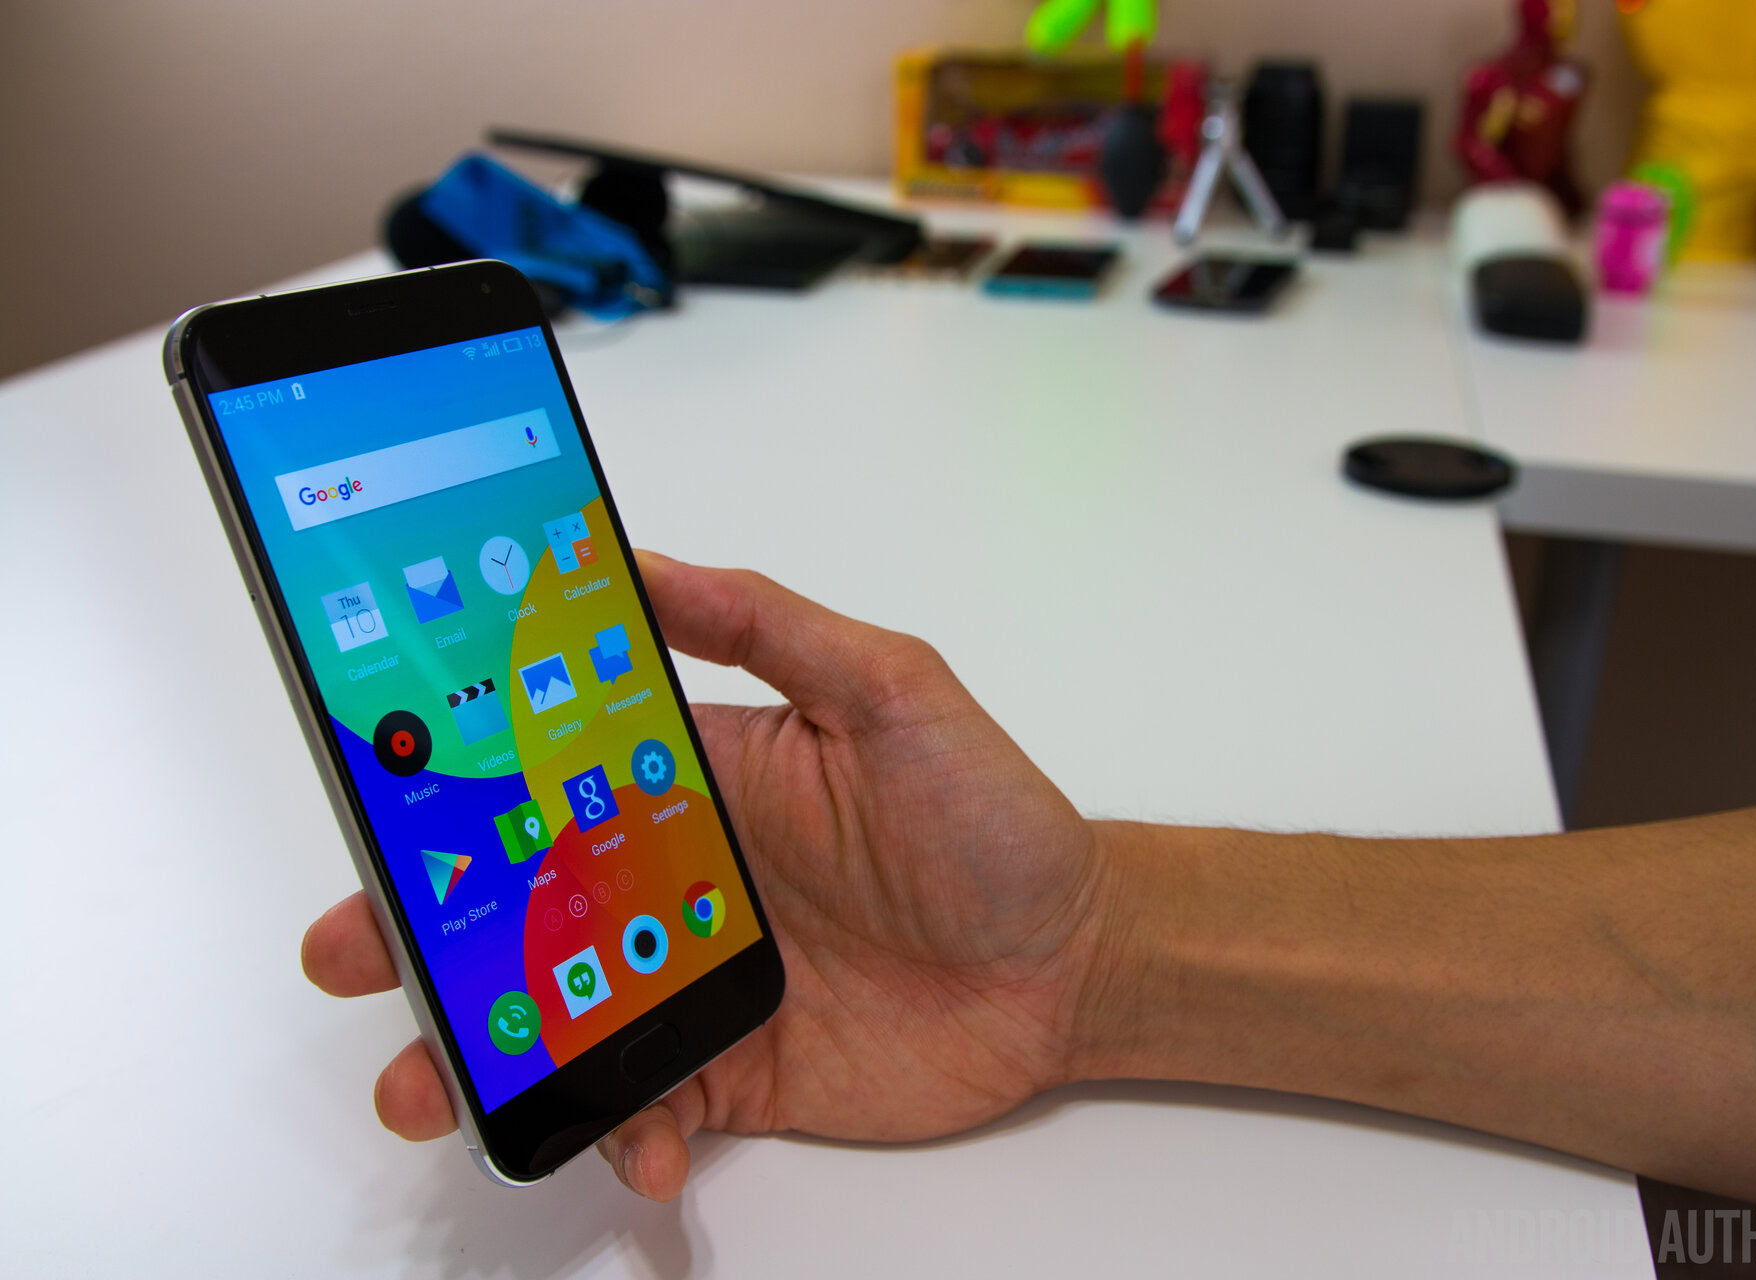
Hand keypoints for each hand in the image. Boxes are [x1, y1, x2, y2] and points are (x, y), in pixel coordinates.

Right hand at [302, 553, 1108, 1199]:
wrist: (1070, 964)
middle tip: (356, 950)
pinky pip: (644, 1099)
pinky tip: (639, 1141)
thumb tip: (645, 560)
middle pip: (521, 900)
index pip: (550, 769)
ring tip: (436, 1082)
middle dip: (425, 927)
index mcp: (697, 780)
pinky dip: (621, 1127)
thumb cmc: (992, 817)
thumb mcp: (891, 691)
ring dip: (484, 1049)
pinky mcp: (732, 1067)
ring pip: (556, 1012)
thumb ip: (769, 627)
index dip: (460, 780)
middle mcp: (677, 878)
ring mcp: (696, 978)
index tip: (381, 789)